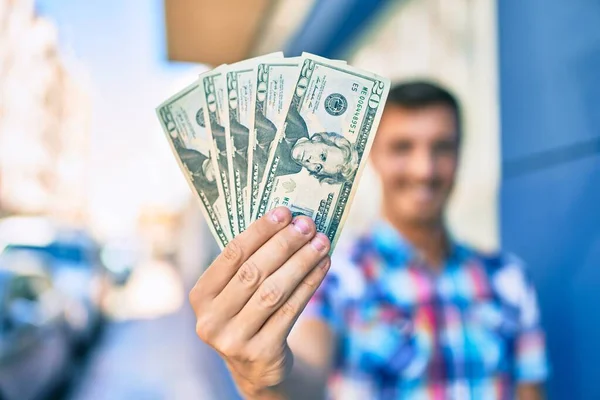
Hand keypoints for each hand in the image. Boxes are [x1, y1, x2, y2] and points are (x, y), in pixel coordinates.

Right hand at [189, 207, 330, 395]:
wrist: (254, 366)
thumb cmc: (247, 313)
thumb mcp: (236, 292)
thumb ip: (250, 262)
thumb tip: (288, 221)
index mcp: (201, 296)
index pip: (232, 255)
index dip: (260, 231)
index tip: (284, 212)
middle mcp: (211, 319)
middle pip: (253, 272)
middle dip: (284, 244)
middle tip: (307, 224)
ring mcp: (234, 339)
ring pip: (274, 291)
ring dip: (301, 262)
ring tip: (321, 243)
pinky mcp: (261, 353)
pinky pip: (291, 311)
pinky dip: (309, 284)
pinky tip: (323, 266)